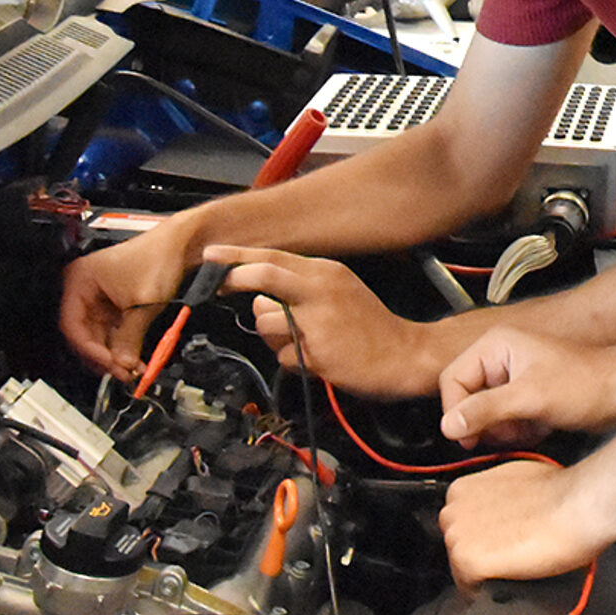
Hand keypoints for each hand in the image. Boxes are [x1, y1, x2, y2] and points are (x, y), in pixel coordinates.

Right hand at [60, 224, 191, 379]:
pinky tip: (132, 357)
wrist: (182, 243)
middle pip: (84, 334)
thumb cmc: (159, 256)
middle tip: (122, 373)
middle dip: (104, 356)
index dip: (90, 350)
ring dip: (114, 354)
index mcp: (79, 279)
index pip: (72, 326)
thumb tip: (122, 365)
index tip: (109, 365)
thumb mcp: (142, 303)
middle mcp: (84, 287)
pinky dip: (121, 344)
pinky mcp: (114, 303)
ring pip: (99, 335)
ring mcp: (99, 296)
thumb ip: (129, 338)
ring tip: (130, 368)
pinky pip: (112, 330)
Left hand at [203, 245, 429, 397]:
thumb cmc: (370, 326)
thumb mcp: (338, 293)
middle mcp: (320, 290)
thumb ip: (299, 291)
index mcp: (326, 273)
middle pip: (265, 277)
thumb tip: (260, 298)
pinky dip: (292, 360)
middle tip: (218, 286)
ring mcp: (317, 321)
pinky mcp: (316, 352)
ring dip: (273, 336)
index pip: (274, 258)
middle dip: (235, 279)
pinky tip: (317, 359)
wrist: (405, 355)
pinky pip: (283, 356)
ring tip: (304, 341)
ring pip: (266, 322)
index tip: (211, 254)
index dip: (238, 256)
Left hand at [439, 460, 601, 587]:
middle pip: (458, 547)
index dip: (480, 538)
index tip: (497, 543)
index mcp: (462, 488)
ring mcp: (457, 536)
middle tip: (509, 556)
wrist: (575, 506)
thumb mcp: (515, 479)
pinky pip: (469, 590)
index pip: (460, 526)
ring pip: (462, 570)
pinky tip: (510, 580)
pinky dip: (487, 592)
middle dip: (480, 554)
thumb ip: (495, 495)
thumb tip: (502, 509)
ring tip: (514, 568)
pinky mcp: (467, 561)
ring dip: (484, 575)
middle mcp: (453, 509)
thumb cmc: (558, 490)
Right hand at [440, 327, 615, 447]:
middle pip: (466, 399)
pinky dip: (517, 431)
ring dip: (504, 429)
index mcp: (496, 345)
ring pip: (484, 415)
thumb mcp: (530, 397)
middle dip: (486, 421)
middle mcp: (501, 358)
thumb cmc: (587, 383)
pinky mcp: (524, 397)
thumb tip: (450, 424)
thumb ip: (486, 410)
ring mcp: (513, 379)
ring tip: (528, 425)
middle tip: (507, 428)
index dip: (457, 410)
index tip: (468, 433)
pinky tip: (538, 426)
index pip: (452, 379)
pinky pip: (503, 422)